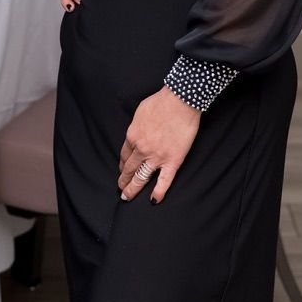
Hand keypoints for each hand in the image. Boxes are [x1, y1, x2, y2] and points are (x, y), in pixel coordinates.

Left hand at [118, 87, 200, 203]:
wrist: (180, 101)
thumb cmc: (161, 102)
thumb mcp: (140, 112)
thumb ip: (136, 126)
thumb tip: (137, 133)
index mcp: (132, 136)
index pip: (124, 155)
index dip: (122, 165)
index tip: (122, 170)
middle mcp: (141, 149)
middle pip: (129, 169)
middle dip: (123, 180)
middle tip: (121, 189)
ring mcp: (156, 157)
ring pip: (141, 177)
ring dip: (133, 189)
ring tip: (128, 197)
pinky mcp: (172, 161)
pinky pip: (164, 181)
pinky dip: (159, 192)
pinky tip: (154, 200)